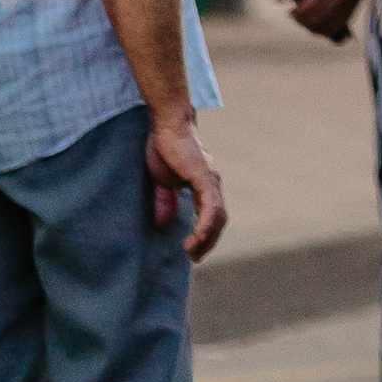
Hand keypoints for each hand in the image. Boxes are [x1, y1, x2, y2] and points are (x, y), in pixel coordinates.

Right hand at [145, 114, 226, 260]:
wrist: (167, 123)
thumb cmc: (165, 147)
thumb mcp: (163, 181)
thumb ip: (166, 201)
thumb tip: (164, 224)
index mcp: (204, 185)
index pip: (212, 216)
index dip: (205, 235)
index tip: (193, 251)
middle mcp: (213, 184)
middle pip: (219, 220)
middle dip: (208, 242)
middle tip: (194, 258)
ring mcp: (210, 180)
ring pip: (218, 216)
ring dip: (206, 237)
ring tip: (192, 252)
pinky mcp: (203, 176)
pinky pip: (210, 205)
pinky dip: (205, 224)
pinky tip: (196, 237)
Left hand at [278, 0, 370, 43]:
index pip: (307, 9)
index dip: (297, 13)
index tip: (292, 11)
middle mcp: (336, 0)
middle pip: (313, 21)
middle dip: (302, 21)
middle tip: (296, 16)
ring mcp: (343, 10)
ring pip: (322, 29)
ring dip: (311, 27)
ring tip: (306, 20)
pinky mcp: (348, 18)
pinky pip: (332, 32)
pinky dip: (322, 31)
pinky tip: (317, 25)